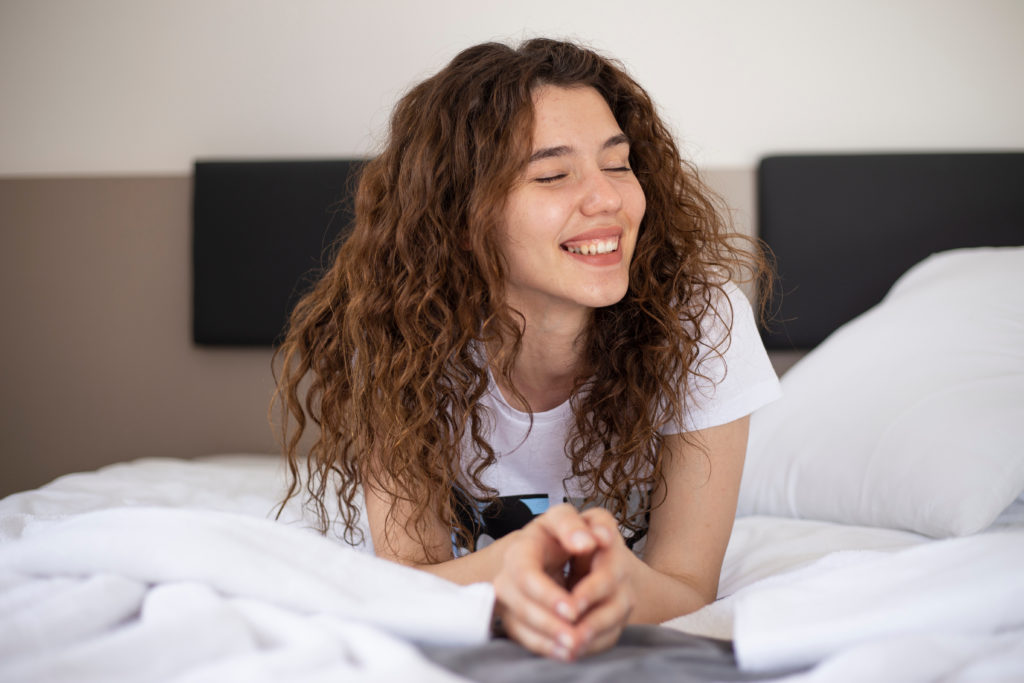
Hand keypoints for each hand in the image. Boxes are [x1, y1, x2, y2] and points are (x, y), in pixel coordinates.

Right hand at [491, 504, 633, 659]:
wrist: (563, 554)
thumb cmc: (576, 537)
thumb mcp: (584, 521)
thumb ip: (591, 525)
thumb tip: (597, 539)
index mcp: (526, 544)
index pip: (525, 571)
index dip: (546, 593)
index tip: (572, 609)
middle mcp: (510, 570)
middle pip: (519, 602)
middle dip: (548, 621)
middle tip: (574, 636)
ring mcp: (509, 595)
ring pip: (518, 622)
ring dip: (547, 637)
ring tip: (574, 647)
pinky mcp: (514, 615)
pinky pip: (523, 637)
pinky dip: (545, 647)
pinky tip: (567, 652)